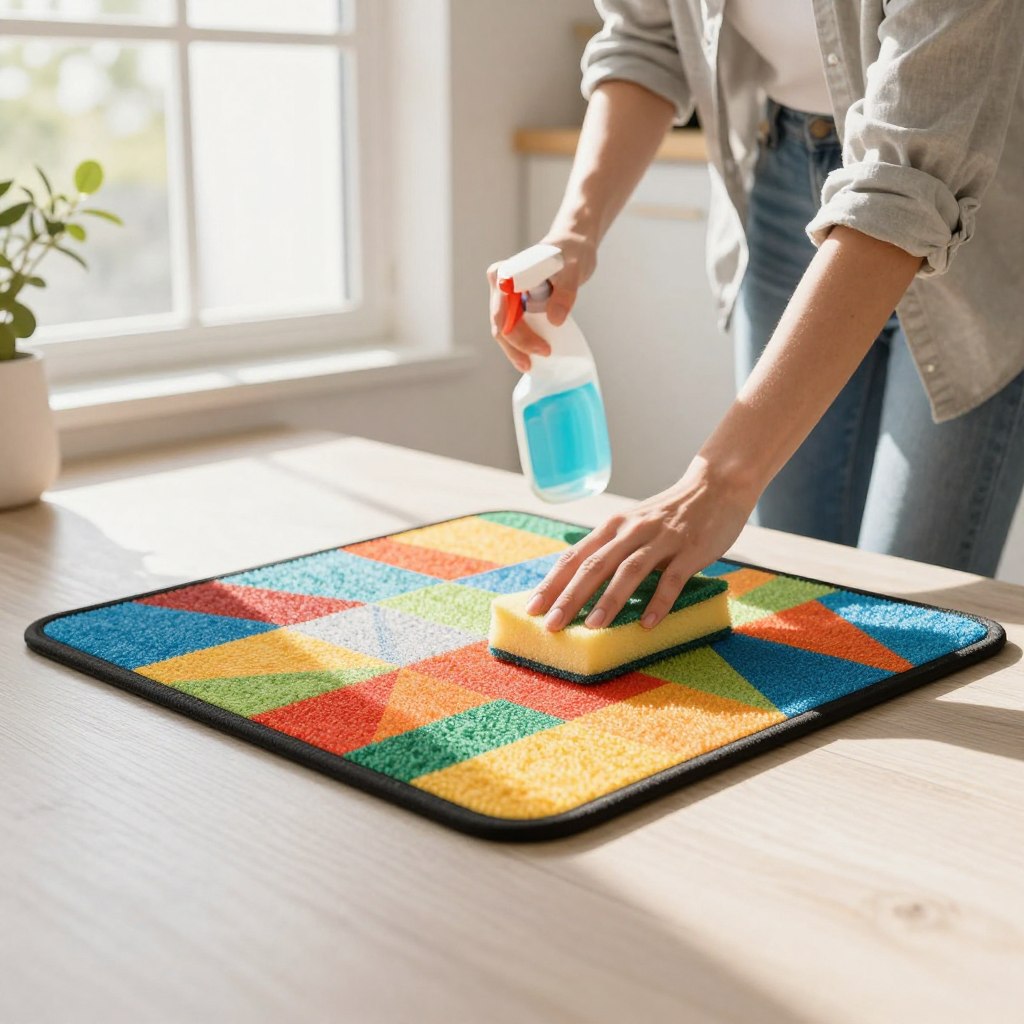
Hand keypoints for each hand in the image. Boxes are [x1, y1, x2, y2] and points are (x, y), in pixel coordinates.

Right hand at [487, 231, 597, 371]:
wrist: (571, 246)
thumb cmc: (571, 253)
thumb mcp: (573, 270)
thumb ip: (565, 293)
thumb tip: (555, 321)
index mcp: (507, 274)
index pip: (504, 314)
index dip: (521, 337)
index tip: (545, 349)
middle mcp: (500, 284)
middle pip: (500, 326)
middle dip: (516, 348)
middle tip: (537, 362)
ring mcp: (505, 295)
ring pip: (502, 330)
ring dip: (515, 350)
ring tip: (531, 365)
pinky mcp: (514, 303)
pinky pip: (511, 327)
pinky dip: (520, 343)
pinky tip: (531, 356)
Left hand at [525, 456, 757, 631]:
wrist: (716, 485)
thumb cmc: (669, 514)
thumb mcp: (633, 526)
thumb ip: (611, 550)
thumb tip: (578, 586)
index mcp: (613, 526)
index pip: (574, 557)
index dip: (552, 583)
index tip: (532, 609)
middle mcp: (632, 530)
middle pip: (594, 565)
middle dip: (570, 597)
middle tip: (551, 625)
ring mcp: (662, 539)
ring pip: (629, 570)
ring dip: (609, 600)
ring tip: (592, 627)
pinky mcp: (690, 549)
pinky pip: (672, 579)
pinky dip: (659, 602)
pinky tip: (647, 624)